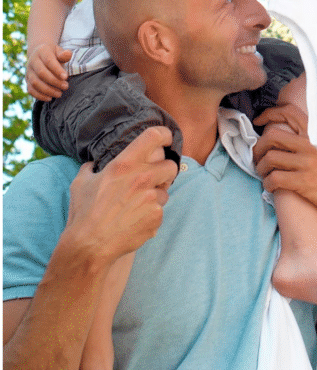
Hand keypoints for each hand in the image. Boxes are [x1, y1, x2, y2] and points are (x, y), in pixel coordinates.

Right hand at [26, 43, 72, 101]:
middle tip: (65, 86)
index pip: (49, 61)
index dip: (57, 70)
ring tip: (59, 93)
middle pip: (41, 73)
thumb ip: (64, 54)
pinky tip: (50, 98)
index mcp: (41, 51)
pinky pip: (31, 90)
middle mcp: (32, 61)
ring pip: (35, 83)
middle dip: (54, 81)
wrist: (40, 54)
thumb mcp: (59, 51)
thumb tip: (68, 54)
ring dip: (48, 90)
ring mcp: (28, 71)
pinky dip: (40, 96)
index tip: (66, 77)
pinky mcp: (27, 81)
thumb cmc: (54, 54)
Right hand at [62, 126, 177, 268]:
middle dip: (165, 171)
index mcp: (124, 164)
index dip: (165, 135)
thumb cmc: (84, 213)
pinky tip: (135, 220)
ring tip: (137, 205)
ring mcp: (151, 198)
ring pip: (165, 191)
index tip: (167, 139)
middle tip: (155, 178)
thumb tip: (93, 164)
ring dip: (156, 196)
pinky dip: (151, 215)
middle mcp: (142, 178)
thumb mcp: (81, 183)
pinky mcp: (156, 217)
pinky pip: (159, 212)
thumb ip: (91, 168)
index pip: (154, 136)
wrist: (89, 246)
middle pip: (171, 165)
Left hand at [253, 108, 316, 246]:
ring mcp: (307, 163)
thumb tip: (290, 136)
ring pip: (270, 158)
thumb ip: (313, 141)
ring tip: (263, 173)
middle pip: (272, 136)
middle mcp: (311, 145)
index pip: (290, 113)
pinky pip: (274, 179)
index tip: (259, 121)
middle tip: (256, 156)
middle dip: (258, 147)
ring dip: (261, 167)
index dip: (269, 113)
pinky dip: (267, 183)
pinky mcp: (304, 183)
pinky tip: (271, 186)